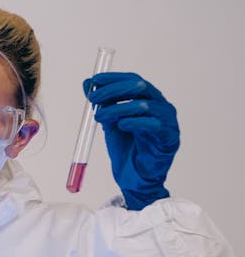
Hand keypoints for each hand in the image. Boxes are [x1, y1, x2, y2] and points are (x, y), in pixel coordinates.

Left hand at [83, 72, 179, 210]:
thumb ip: (102, 104)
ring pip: (144, 105)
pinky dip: (135, 122)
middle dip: (113, 90)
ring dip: (118, 108)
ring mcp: (167, 121)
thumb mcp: (110, 123)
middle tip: (93, 98)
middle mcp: (160, 107)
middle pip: (140, 87)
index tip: (93, 81)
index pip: (133, 80)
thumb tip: (87, 84)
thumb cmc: (127, 150)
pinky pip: (153, 125)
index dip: (113, 78)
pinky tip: (121, 125)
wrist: (134, 178)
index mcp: (148, 100)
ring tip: (99, 116)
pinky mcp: (169, 138)